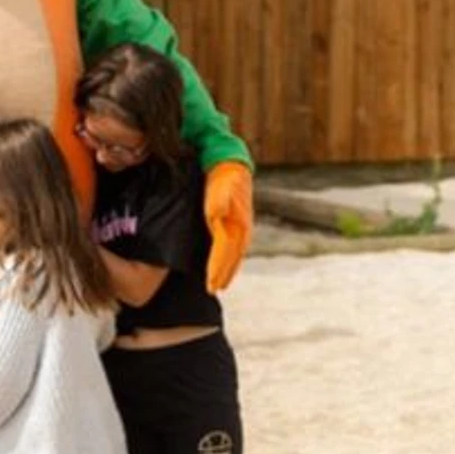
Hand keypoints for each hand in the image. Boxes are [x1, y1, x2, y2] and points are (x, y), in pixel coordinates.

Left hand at [204, 160, 252, 292]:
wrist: (231, 163)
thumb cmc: (223, 177)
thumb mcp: (220, 186)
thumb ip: (218, 201)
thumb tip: (215, 213)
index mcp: (237, 224)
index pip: (225, 253)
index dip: (218, 269)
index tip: (212, 285)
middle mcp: (242, 229)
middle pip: (232, 258)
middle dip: (224, 275)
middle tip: (215, 290)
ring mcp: (241, 227)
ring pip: (235, 254)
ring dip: (229, 269)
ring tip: (221, 283)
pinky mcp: (238, 223)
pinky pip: (234, 246)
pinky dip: (230, 258)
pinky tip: (225, 263)